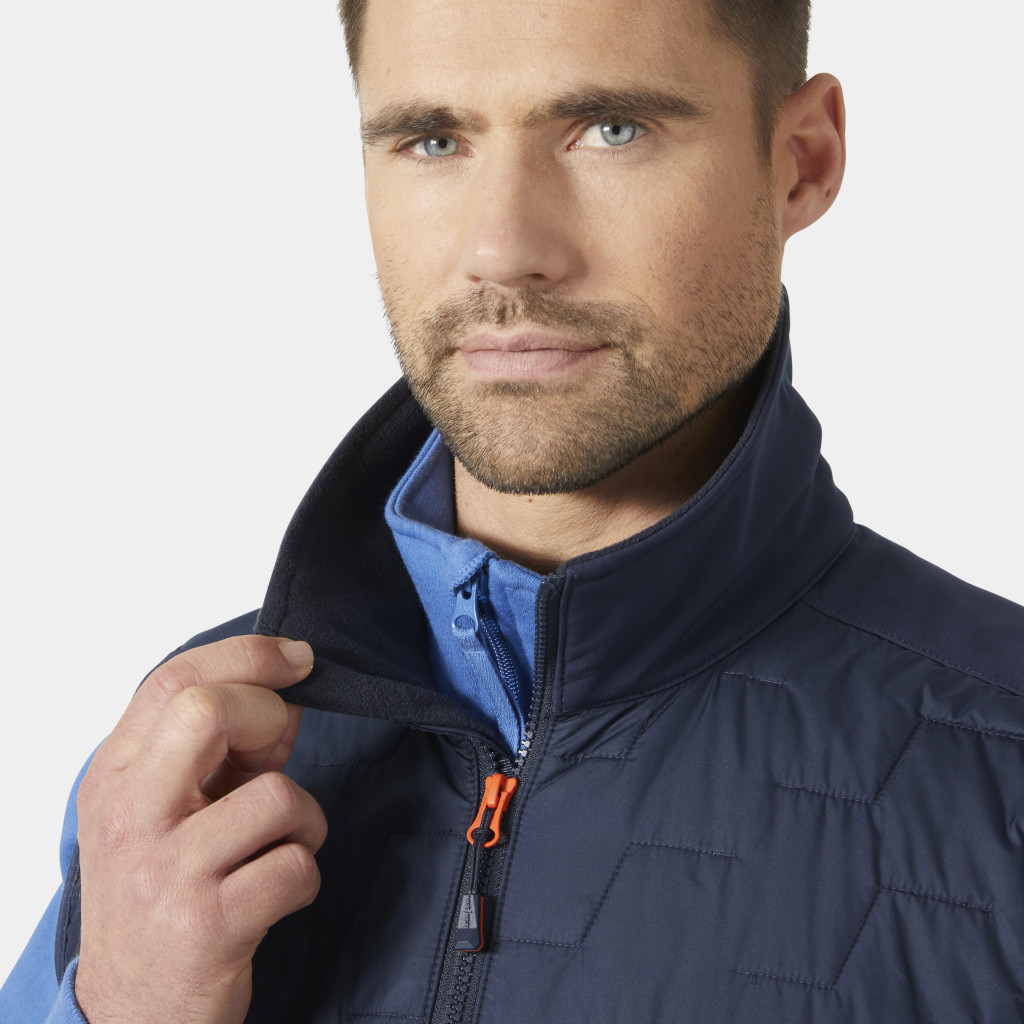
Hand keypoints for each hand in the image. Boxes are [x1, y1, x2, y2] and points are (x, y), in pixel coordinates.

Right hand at [74, 635, 326, 1023]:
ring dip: (303, 819)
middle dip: (269, 716)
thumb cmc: (160, 899)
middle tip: (277, 755)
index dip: (248, 656)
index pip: (173, 680)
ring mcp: (163, 872)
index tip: (298, 660)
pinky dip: (305, 874)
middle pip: (208, 710)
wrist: (132, 1012)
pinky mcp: (206, 925)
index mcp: (114, 778)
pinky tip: (276, 893)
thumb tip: (288, 696)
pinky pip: (296, 865)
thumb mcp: (171, 813)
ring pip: (275, 794)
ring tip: (280, 846)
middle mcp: (128, 817)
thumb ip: (224, 752)